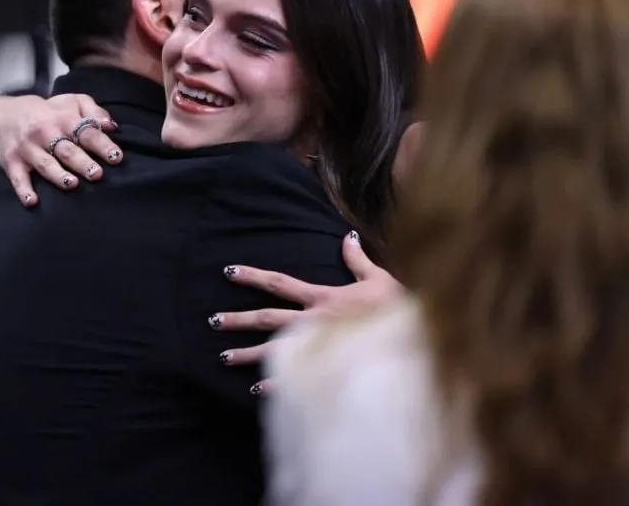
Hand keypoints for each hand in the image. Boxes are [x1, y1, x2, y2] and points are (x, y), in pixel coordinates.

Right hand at [0, 93, 121, 205]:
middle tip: (96, 174)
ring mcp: (27, 149)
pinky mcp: (12, 162)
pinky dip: (23, 190)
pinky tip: (32, 201)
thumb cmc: (49, 112)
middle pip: (66, 150)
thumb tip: (111, 126)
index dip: (102, 145)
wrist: (6, 114)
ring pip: (45, 164)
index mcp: (63, 119)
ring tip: (72, 184)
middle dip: (82, 162)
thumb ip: (94, 111)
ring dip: (57, 175)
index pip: (86, 132)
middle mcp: (45, 133)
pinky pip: (18, 178)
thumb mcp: (72, 102)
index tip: (116, 157)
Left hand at [210, 231, 403, 391]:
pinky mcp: (328, 368)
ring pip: (275, 350)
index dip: (253, 276)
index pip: (280, 283)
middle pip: (268, 319)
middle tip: (212, 320)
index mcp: (324, 298)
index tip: (228, 272)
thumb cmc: (400, 306)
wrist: (415, 336)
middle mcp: (315, 321)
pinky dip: (276, 385)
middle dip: (239, 319)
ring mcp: (319, 346)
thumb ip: (357, 259)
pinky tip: (256, 390)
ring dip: (247, 354)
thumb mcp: (379, 277)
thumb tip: (347, 238)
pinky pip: (297, 378)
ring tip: (223, 357)